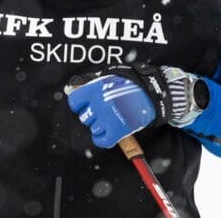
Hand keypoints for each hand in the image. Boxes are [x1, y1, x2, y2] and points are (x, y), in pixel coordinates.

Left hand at [65, 63, 189, 148]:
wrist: (150, 92)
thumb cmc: (128, 83)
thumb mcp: (107, 78)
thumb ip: (89, 84)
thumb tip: (70, 89)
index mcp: (93, 90)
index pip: (74, 102)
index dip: (80, 105)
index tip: (86, 105)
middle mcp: (98, 104)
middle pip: (84, 117)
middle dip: (92, 116)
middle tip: (104, 112)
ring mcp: (107, 118)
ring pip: (94, 129)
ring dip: (101, 126)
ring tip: (111, 119)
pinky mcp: (118, 131)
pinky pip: (102, 141)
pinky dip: (103, 139)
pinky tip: (108, 134)